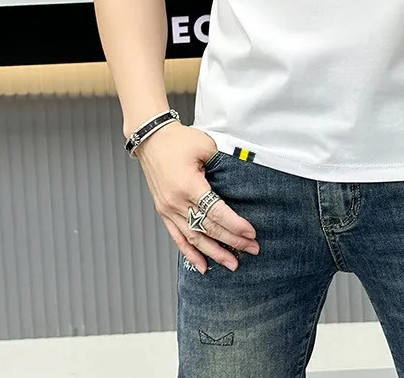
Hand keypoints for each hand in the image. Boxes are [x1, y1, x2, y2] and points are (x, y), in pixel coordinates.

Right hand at [134, 123, 259, 272]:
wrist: (151, 139)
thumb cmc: (178, 140)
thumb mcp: (205, 146)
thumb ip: (223, 164)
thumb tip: (241, 181)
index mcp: (188, 185)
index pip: (216, 213)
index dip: (235, 225)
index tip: (251, 233)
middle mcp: (176, 202)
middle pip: (208, 229)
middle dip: (232, 241)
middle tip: (252, 249)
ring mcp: (168, 209)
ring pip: (193, 238)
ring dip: (214, 253)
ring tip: (232, 264)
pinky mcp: (163, 211)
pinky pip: (177, 238)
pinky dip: (190, 253)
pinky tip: (202, 266)